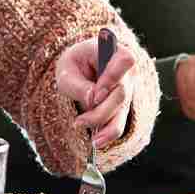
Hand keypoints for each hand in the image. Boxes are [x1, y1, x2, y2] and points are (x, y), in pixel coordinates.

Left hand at [54, 28, 140, 147]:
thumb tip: (92, 101)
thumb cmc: (73, 65)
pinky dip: (109, 132)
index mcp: (113, 51)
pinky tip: (98, 141)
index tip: (96, 95)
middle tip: (79, 122)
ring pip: (123, 111)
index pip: (124, 61)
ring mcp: (127, 89)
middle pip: (121, 93)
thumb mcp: (67, 71)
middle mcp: (126, 71)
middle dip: (101, 111)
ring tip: (93, 142)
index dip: (113, 78)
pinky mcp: (122, 106)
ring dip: (107, 128)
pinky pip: (120, 121)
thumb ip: (78, 85)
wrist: (78, 68)